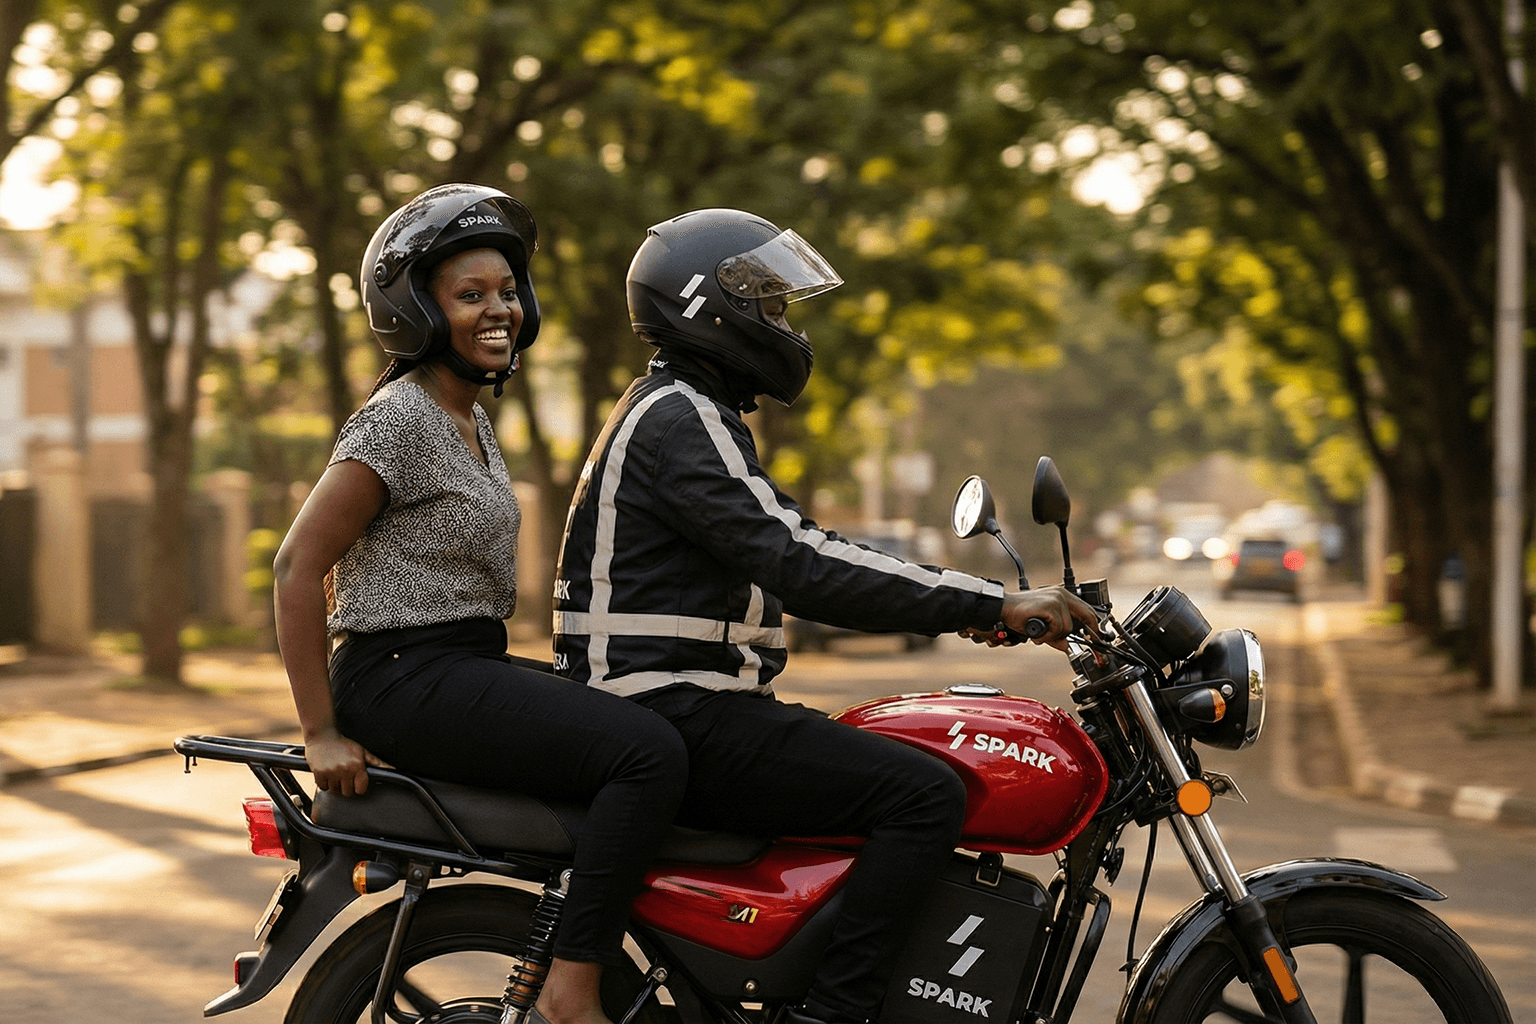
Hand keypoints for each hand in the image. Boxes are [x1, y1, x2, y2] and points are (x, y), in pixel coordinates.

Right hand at [304, 726, 386, 796]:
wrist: (323, 735)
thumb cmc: (343, 744)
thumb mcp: (362, 751)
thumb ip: (377, 763)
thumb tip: (393, 769)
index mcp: (357, 765)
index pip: (361, 789)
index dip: (359, 787)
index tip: (356, 781)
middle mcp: (345, 770)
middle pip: (347, 792)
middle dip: (346, 786)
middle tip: (344, 774)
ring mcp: (331, 772)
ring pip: (335, 791)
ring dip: (335, 784)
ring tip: (335, 772)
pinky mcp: (319, 773)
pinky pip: (323, 787)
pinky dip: (324, 782)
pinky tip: (327, 772)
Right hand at [961, 586, 1100, 650]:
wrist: (1003, 609)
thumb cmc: (1020, 615)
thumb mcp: (1043, 626)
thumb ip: (1057, 634)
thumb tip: (1067, 646)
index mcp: (1061, 595)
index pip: (1086, 609)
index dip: (1095, 625)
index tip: (1099, 638)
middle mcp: (1061, 594)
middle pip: (1085, 616)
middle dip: (1089, 633)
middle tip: (1092, 646)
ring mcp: (1056, 600)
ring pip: (1068, 628)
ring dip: (1054, 636)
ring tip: (1040, 632)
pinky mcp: (1050, 607)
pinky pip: (1057, 629)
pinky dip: (1047, 635)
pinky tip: (1037, 631)